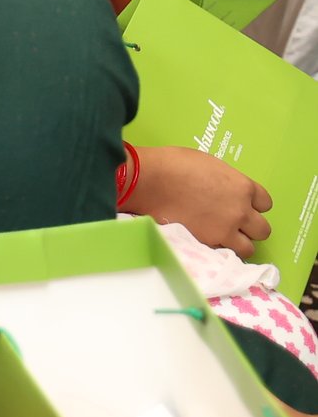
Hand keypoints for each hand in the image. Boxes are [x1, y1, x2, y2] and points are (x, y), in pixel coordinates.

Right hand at [130, 144, 271, 254]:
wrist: (149, 181)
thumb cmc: (174, 164)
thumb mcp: (209, 165)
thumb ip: (225, 182)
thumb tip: (224, 190)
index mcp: (242, 187)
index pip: (265, 203)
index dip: (253, 204)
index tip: (241, 204)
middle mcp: (241, 211)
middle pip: (262, 229)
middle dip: (250, 227)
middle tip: (234, 223)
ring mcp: (226, 230)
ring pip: (248, 247)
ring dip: (238, 242)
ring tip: (221, 236)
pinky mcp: (209, 243)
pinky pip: (224, 252)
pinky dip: (218, 248)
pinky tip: (206, 239)